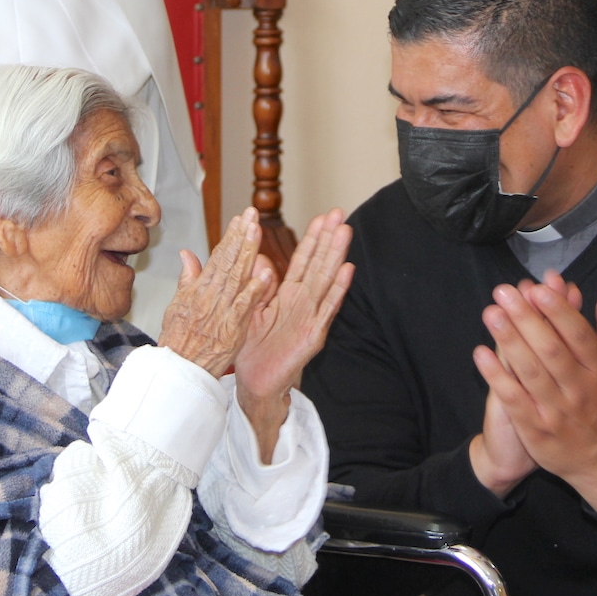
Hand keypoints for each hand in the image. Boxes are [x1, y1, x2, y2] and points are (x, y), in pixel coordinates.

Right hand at [157, 208, 272, 377]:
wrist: (178, 369)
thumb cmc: (178, 340)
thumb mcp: (177, 305)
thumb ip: (187, 278)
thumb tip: (186, 253)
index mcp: (199, 289)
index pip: (218, 256)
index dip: (231, 236)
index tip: (241, 218)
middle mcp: (210, 295)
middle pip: (228, 260)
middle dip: (242, 235)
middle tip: (252, 214)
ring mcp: (221, 311)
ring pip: (236, 277)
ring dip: (248, 253)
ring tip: (257, 231)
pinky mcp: (231, 328)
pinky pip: (244, 306)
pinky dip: (254, 290)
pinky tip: (265, 274)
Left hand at [233, 209, 353, 461]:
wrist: (254, 382)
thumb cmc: (252, 349)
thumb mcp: (249, 310)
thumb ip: (256, 285)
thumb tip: (257, 257)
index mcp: (287, 295)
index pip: (303, 261)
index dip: (313, 238)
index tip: (323, 216)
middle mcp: (303, 303)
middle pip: (319, 264)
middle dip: (329, 239)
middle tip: (340, 213)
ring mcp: (311, 317)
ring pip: (326, 280)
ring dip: (336, 255)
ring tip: (345, 232)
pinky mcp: (313, 334)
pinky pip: (326, 308)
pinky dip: (337, 289)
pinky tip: (347, 270)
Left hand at [476, 277, 596, 510]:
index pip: (579, 335)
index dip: (559, 311)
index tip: (539, 288)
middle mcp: (580, 389)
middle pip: (551, 350)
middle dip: (527, 319)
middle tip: (504, 292)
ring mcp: (557, 410)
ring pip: (531, 372)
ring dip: (509, 341)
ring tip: (491, 314)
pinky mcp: (536, 429)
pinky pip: (514, 400)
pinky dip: (497, 377)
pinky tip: (481, 355)